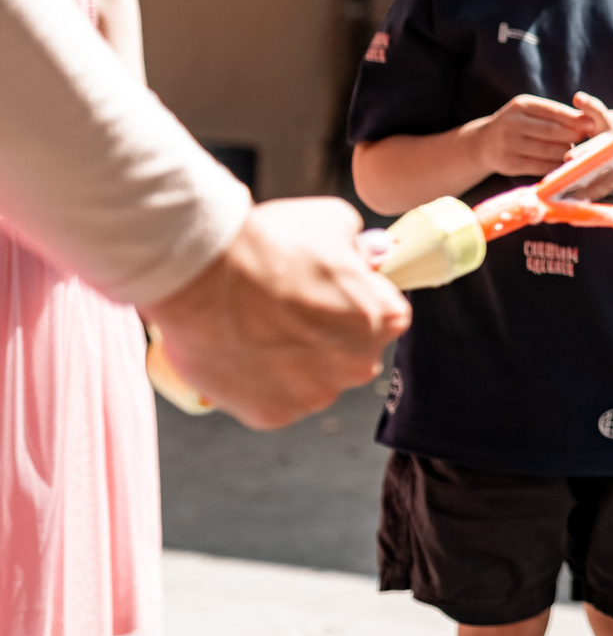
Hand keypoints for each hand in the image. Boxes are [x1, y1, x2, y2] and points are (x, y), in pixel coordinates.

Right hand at [145, 197, 411, 429]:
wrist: (203, 273)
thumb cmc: (270, 244)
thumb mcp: (334, 221)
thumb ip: (357, 247)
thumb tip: (359, 256)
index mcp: (385, 320)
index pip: (382, 315)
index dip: (351, 301)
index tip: (325, 292)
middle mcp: (359, 364)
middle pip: (348, 353)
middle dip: (323, 337)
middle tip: (285, 310)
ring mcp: (315, 394)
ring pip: (310, 380)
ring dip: (290, 362)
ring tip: (254, 328)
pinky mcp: (272, 413)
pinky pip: (271, 399)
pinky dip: (256, 382)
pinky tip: (238, 351)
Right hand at [471, 93, 608, 178]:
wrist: (484, 143)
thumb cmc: (518, 124)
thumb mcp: (530, 112)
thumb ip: (555, 114)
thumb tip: (588, 119)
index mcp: (521, 105)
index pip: (553, 111)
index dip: (574, 119)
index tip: (592, 125)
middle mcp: (512, 123)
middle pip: (551, 131)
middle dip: (572, 136)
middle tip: (588, 141)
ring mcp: (509, 144)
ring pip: (547, 150)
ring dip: (565, 152)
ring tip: (576, 152)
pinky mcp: (509, 164)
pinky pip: (539, 166)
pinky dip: (555, 165)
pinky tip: (564, 164)